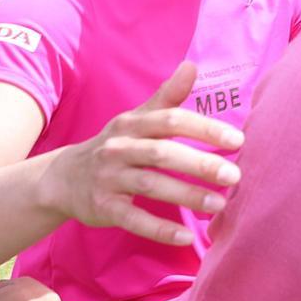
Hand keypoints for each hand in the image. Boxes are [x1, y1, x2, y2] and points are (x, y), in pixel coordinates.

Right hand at [43, 62, 244, 244]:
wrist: (63, 178)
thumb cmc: (115, 145)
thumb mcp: (137, 118)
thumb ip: (167, 96)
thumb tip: (192, 65)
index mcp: (133, 124)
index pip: (172, 120)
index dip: (204, 128)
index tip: (237, 139)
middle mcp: (120, 148)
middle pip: (163, 153)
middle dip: (200, 164)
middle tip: (234, 175)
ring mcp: (109, 178)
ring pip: (151, 186)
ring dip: (187, 195)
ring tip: (220, 204)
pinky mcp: (103, 207)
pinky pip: (134, 219)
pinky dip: (160, 229)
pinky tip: (186, 236)